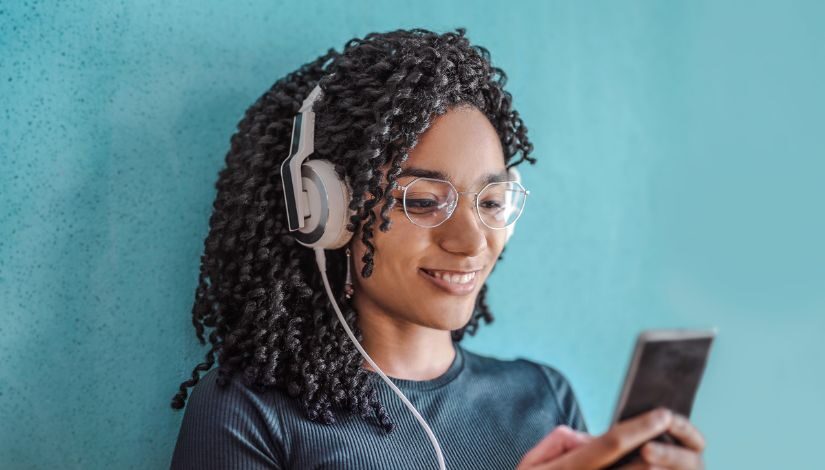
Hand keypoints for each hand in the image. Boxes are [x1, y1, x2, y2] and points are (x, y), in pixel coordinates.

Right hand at [516, 408, 705, 469]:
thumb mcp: (530, 464)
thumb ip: (557, 443)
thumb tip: (587, 440)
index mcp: (569, 469)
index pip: (610, 443)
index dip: (639, 427)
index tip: (661, 414)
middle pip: (635, 466)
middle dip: (659, 450)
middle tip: (677, 433)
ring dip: (655, 469)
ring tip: (669, 459)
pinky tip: (651, 469)